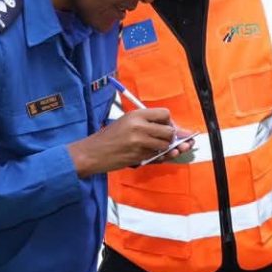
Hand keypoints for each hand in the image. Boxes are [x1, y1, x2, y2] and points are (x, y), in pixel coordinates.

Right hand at [68, 107, 184, 175]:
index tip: (166, 127)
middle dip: (170, 137)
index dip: (169, 122)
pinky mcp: (139, 156)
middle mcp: (139, 126)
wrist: (93, 152)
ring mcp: (139, 142)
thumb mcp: (127, 121)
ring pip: (165, 146)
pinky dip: (157, 157)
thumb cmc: (109, 137)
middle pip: (169, 131)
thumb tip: (177, 130)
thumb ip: (148, 123)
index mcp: (136, 115)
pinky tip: (151, 155)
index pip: (165, 114)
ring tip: (153, 147)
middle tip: (163, 139)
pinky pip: (157, 157)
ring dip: (164, 149)